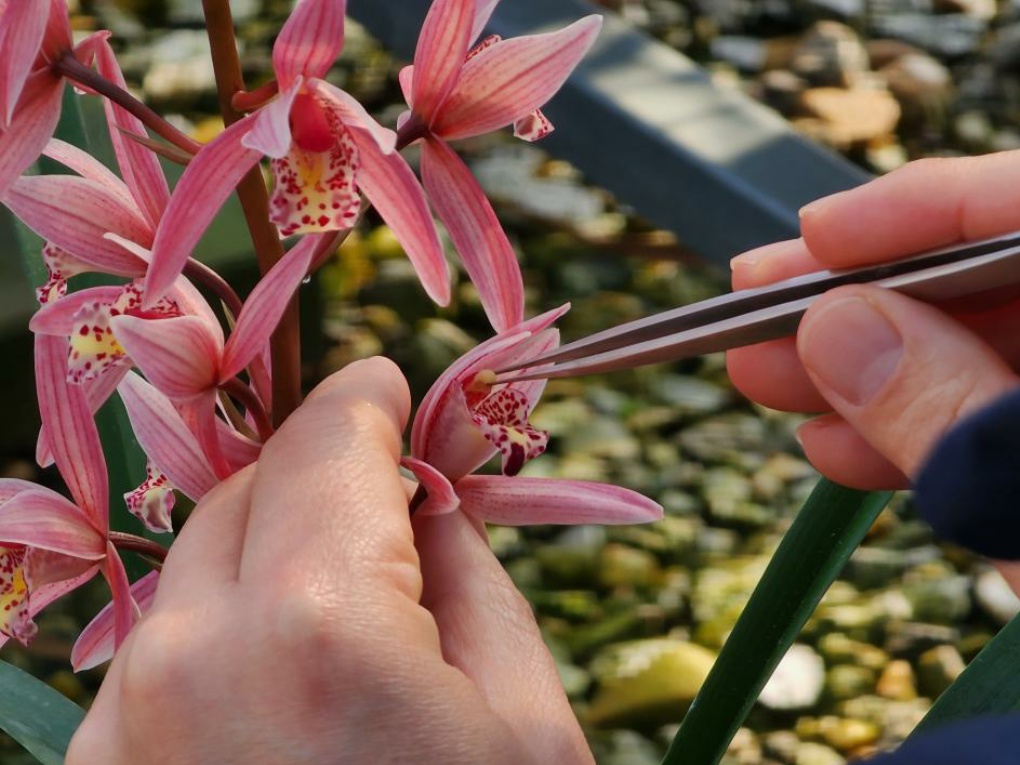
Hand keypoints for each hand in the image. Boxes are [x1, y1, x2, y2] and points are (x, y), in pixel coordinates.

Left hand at [67, 358, 591, 764]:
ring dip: (273, 552)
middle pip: (253, 490)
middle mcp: (187, 661)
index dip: (366, 401)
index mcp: (315, 629)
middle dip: (323, 476)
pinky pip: (166, 651)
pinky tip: (291, 686)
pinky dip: (228, 630)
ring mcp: (120, 729)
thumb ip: (471, 583)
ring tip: (353, 611)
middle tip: (394, 498)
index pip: (329, 444)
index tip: (388, 385)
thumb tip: (428, 506)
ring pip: (199, 568)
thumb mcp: (525, 726)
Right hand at [727, 153, 1019, 489]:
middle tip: (754, 304)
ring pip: (981, 350)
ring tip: (764, 378)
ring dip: (864, 368)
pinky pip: (990, 420)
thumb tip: (833, 328)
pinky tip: (834, 440)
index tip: (810, 235)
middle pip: (992, 275)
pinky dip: (913, 431)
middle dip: (862, 296)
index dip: (913, 209)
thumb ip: (943, 409)